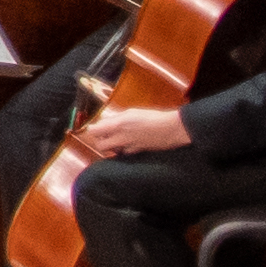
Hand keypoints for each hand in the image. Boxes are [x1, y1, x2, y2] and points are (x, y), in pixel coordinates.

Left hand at [79, 103, 193, 160]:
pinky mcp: (139, 152)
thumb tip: (106, 121)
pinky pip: (125, 154)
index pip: (95, 131)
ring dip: (111, 147)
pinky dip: (123, 151)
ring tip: (116, 140)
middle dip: (100, 141)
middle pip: (101, 145)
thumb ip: (117, 117)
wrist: (172, 128)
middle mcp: (122, 137)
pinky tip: (127, 145)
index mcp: (119, 124)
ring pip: (112, 151)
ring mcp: (130, 146)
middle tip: (104, 136)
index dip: (93, 130)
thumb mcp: (132, 112)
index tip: (95, 127)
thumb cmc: (154, 117)